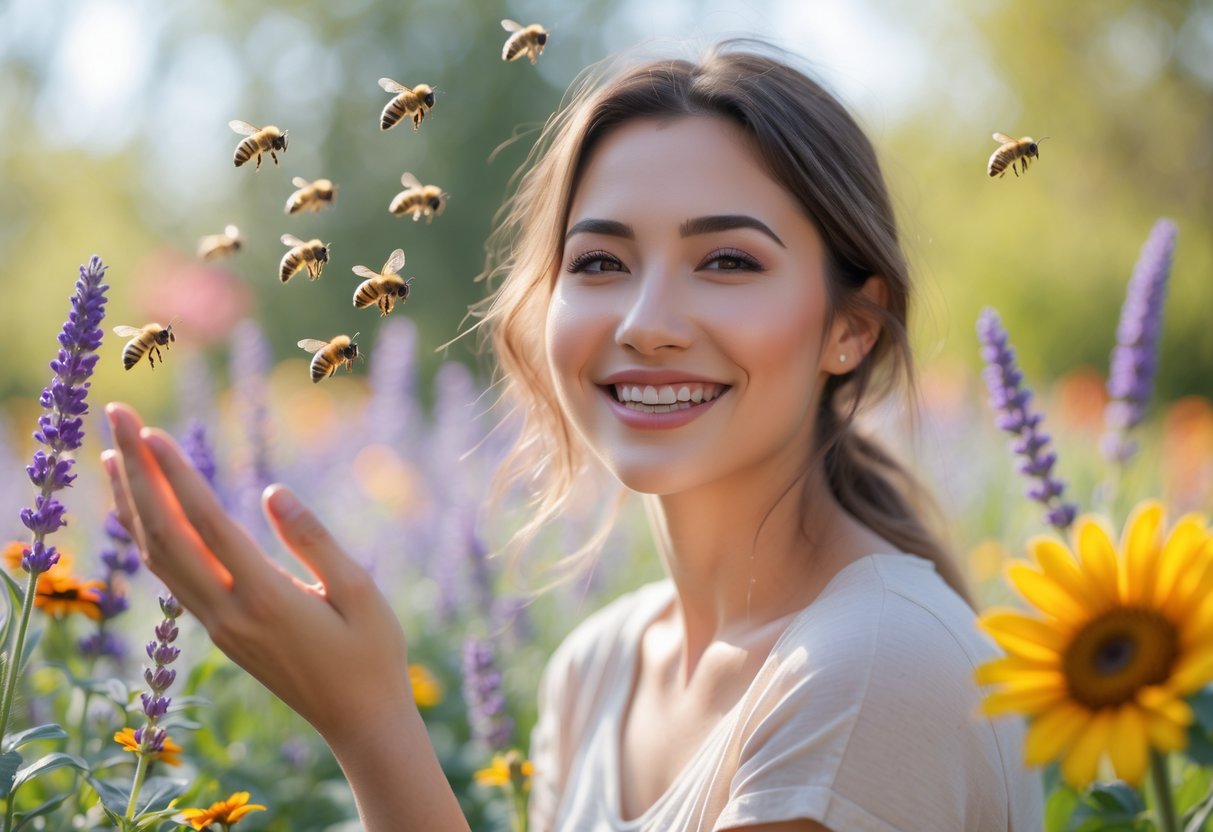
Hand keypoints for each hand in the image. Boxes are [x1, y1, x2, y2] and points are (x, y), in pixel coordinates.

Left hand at [101, 402, 413, 741]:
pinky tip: (142, 508)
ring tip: (114, 452)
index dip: (175, 476)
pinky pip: (171, 575)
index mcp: (265, 598)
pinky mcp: (221, 630)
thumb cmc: (371, 652)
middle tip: (119, 418)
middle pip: (164, 535)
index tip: (151, 432)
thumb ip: (313, 539)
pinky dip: (148, 534)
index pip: (206, 525)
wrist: (359, 719)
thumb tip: (271, 490)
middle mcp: (228, 612)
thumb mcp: (360, 591)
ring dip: (132, 502)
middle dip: (136, 473)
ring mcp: (218, 624)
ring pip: (158, 557)